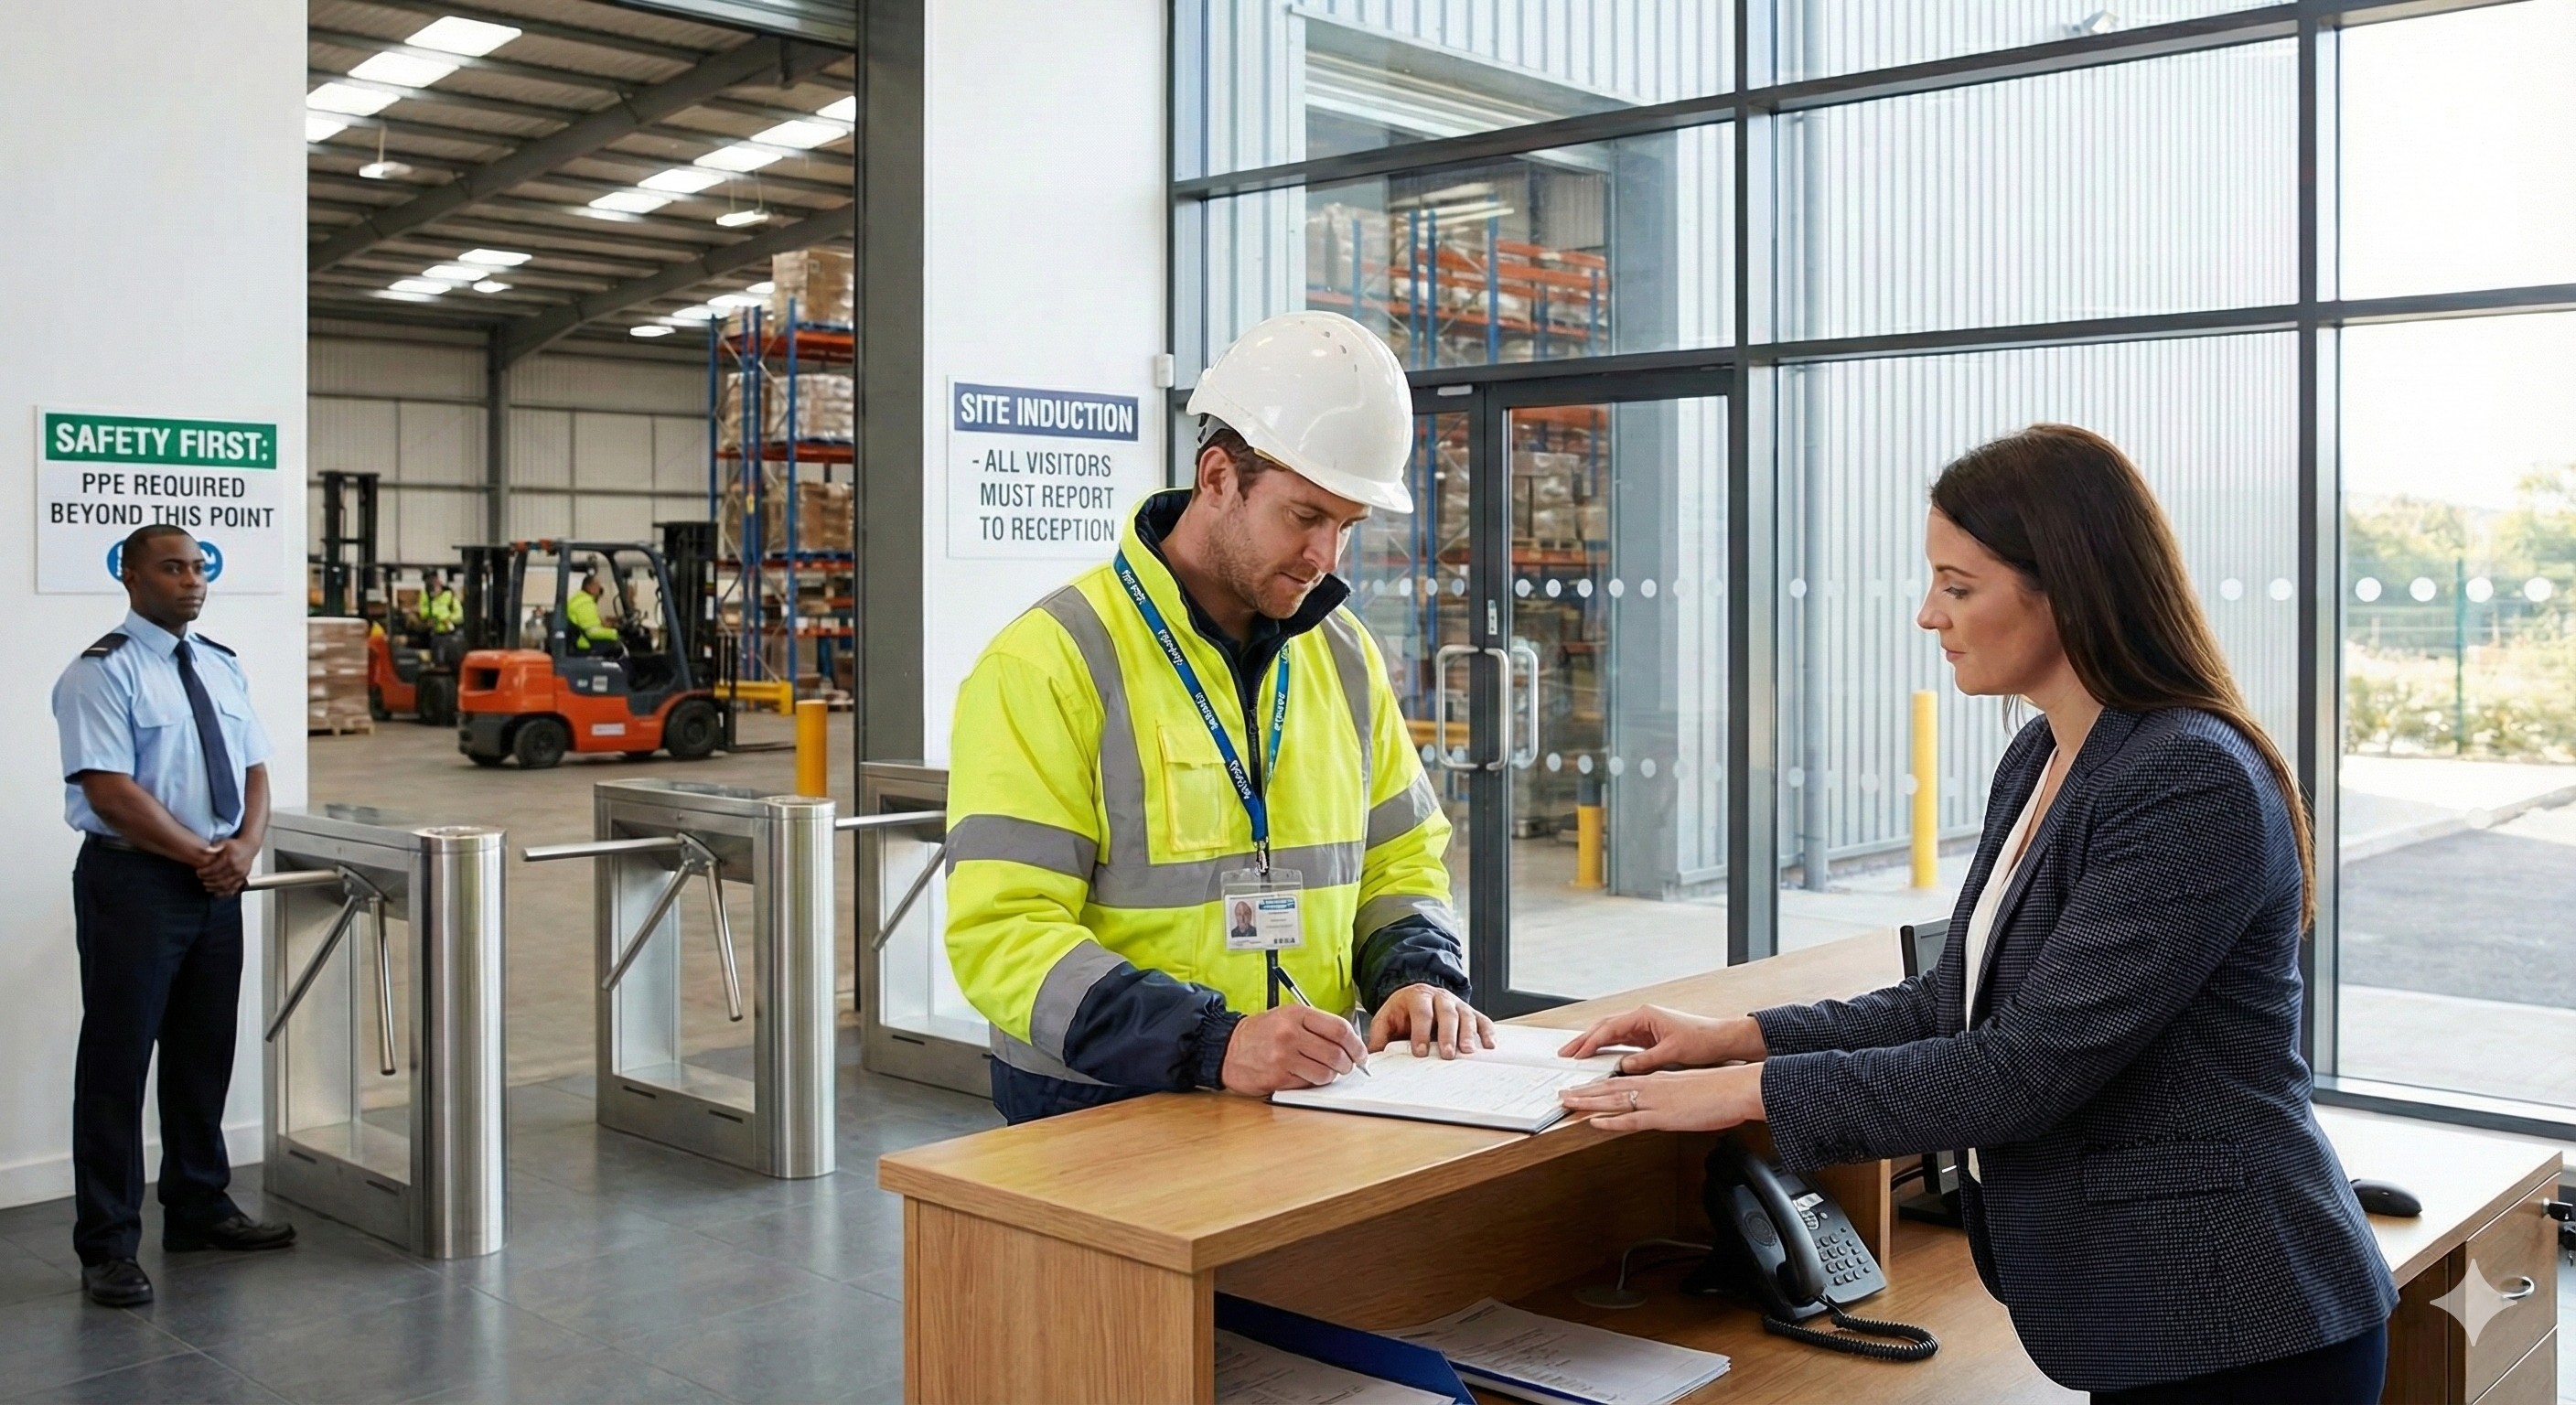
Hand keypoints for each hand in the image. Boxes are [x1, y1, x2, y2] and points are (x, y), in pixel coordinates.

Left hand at [196, 836, 256, 895]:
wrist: (250, 847)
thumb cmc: (235, 845)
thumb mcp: (225, 842)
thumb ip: (215, 847)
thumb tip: (206, 850)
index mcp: (230, 859)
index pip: (213, 869)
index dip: (204, 873)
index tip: (198, 873)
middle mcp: (236, 868)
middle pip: (219, 879)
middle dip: (208, 881)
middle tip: (201, 880)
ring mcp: (241, 874)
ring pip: (225, 885)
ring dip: (215, 888)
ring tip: (207, 887)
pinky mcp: (243, 878)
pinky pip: (233, 888)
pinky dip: (225, 892)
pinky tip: (217, 893)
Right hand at [1222, 1004, 1367, 1093]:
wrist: (1227, 1048)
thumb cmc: (1261, 1033)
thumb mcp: (1287, 1016)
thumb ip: (1316, 1026)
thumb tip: (1349, 1043)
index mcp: (1296, 1014)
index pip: (1339, 1029)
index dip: (1356, 1044)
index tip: (1360, 1052)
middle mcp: (1290, 1034)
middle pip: (1336, 1053)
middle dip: (1348, 1064)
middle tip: (1347, 1066)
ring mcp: (1283, 1057)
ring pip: (1326, 1072)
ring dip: (1331, 1075)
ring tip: (1325, 1071)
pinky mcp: (1277, 1077)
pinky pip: (1308, 1083)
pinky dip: (1313, 1082)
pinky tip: (1305, 1075)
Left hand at [1369, 983, 1495, 1058]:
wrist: (1417, 997)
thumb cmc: (1402, 1012)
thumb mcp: (1386, 1020)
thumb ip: (1379, 1037)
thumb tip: (1370, 1060)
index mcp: (1417, 996)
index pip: (1420, 1012)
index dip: (1420, 1031)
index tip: (1420, 1051)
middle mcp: (1439, 997)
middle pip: (1446, 1013)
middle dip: (1447, 1034)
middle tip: (1446, 1053)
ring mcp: (1457, 1004)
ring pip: (1466, 1016)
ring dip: (1468, 1034)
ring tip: (1467, 1052)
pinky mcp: (1470, 1013)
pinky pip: (1482, 1020)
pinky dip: (1487, 1032)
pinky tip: (1489, 1046)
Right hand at [1557, 1005, 1761, 1073]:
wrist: (1722, 1039)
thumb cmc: (1702, 1040)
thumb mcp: (1672, 1052)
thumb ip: (1644, 1060)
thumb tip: (1622, 1067)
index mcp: (1645, 1015)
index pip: (1609, 1028)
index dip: (1590, 1042)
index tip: (1576, 1054)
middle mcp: (1642, 1018)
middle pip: (1605, 1027)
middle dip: (1583, 1040)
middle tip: (1565, 1053)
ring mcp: (1644, 1027)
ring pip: (1611, 1034)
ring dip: (1593, 1044)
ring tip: (1575, 1055)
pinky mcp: (1649, 1037)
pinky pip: (1622, 1042)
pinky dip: (1607, 1049)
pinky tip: (1598, 1058)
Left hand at [1558, 1064, 1766, 1132]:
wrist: (1738, 1088)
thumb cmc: (1722, 1090)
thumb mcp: (1692, 1090)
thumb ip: (1675, 1096)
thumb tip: (1670, 1105)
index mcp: (1659, 1079)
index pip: (1621, 1081)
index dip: (1599, 1085)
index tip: (1583, 1088)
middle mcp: (1653, 1086)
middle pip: (1610, 1088)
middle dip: (1584, 1091)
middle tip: (1563, 1093)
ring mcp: (1656, 1100)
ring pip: (1613, 1100)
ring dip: (1587, 1102)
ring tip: (1567, 1102)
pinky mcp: (1663, 1116)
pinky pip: (1630, 1119)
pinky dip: (1610, 1121)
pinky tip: (1595, 1122)